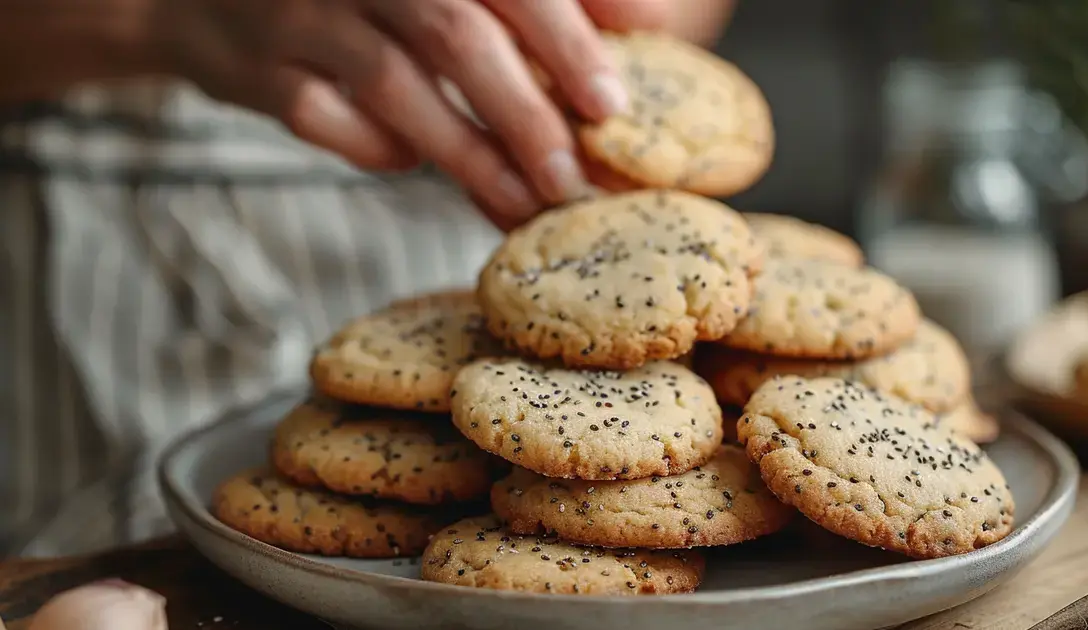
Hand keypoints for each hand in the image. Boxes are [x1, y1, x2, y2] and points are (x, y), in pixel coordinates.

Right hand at [153, 0, 668, 227]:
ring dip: (469, 156)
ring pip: (397, 87)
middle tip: (571, 181)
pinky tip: (412, 164)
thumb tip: (644, 17)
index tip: (612, 105)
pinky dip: (379, 149)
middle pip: (457, 35)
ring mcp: (301, 11)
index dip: (567, 40)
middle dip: (525, 115)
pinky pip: (325, 120)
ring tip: (522, 205)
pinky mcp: (258, 67)